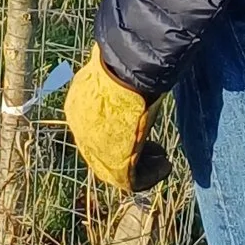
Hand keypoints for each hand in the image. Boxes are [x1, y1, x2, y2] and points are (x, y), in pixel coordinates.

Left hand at [64, 47, 152, 190]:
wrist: (128, 71)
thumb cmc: (127, 65)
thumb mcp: (118, 74)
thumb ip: (118, 84)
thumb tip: (128, 73)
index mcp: (78, 107)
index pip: (99, 127)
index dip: (123, 131)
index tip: (143, 128)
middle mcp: (81, 130)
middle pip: (108, 149)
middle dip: (134, 152)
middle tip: (157, 151)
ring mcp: (95, 149)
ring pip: (120, 167)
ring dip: (145, 166)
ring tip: (163, 161)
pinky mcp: (113, 164)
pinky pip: (133, 179)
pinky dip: (152, 176)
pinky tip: (166, 167)